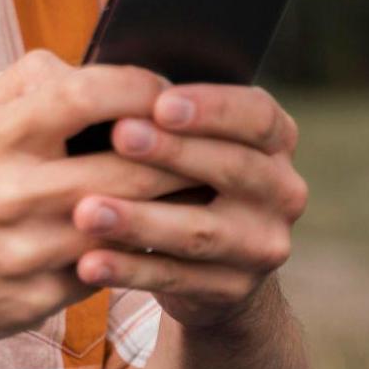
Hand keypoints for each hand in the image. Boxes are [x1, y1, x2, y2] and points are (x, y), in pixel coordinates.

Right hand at [0, 49, 194, 348]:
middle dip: (179, 155)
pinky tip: (153, 236)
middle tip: (214, 142)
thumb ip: (30, 83)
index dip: (142, 88)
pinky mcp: (33, 300)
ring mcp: (24, 253)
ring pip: (126, 227)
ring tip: (202, 186)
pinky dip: (131, 250)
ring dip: (171, 206)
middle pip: (127, 170)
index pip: (89, 95)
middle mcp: (11, 193)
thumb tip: (94, 64)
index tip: (169, 88)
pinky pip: (102, 270)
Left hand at [67, 84, 305, 329]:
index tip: (159, 102)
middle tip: (118, 136)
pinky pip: (177, 278)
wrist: (212, 262)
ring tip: (86, 210)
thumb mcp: (191, 141)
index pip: (257, 116)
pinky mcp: (234, 289)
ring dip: (139, 219)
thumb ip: (163, 113)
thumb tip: (93, 79)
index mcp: (277, 140)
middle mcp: (283, 191)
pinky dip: (129, 269)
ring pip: (199, 231)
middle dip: (172, 152)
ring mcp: (263, 246)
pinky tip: (89, 262)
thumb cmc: (184, 175)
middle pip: (233, 168)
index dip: (212, 108)